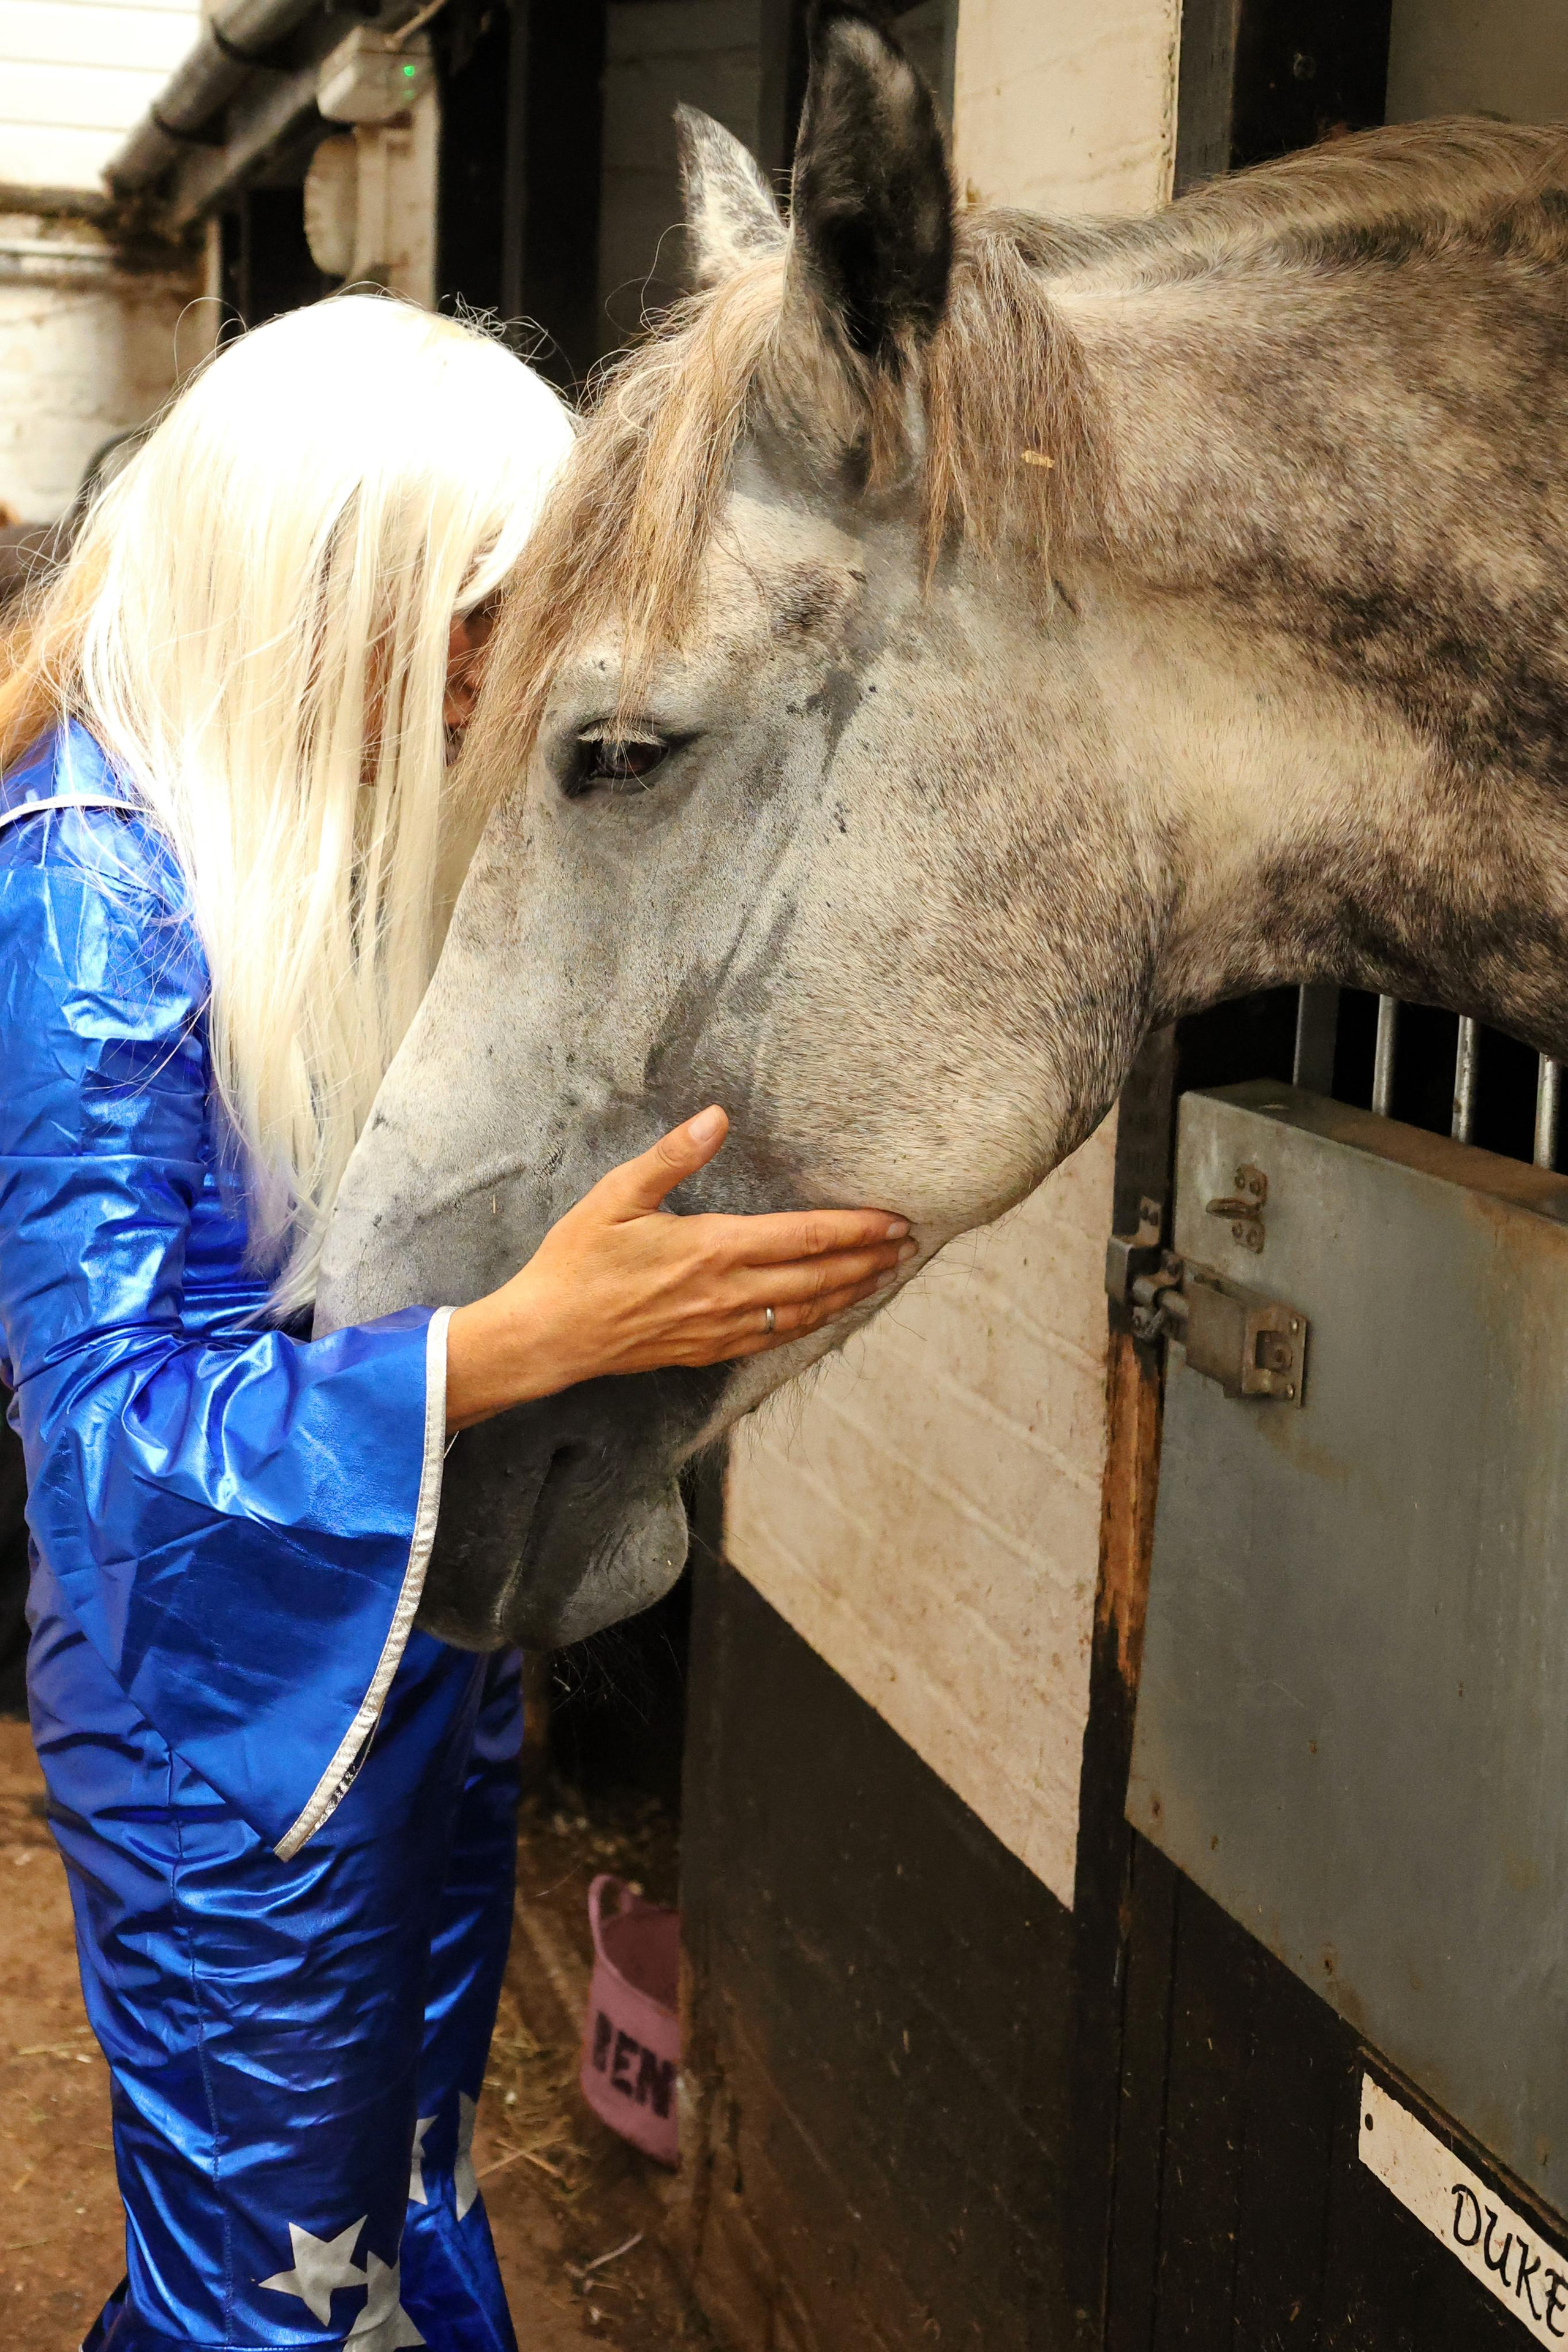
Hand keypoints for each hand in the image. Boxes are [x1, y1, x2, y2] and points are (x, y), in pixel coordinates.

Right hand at [444, 1106, 914, 1429]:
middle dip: (869, 1261)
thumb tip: (717, 1116)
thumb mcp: (616, 1194)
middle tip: (909, 1246)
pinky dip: (813, 1324)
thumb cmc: (577, 1259)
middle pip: (819, 1279)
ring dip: (851, 1294)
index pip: (804, 1238)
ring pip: (805, 1313)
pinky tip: (830, 1313)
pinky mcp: (708, 1351)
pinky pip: (776, 1339)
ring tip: (885, 1276)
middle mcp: (727, 1294)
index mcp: (712, 1249)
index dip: (856, 1230)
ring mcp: (721, 1329)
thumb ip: (672, 1156)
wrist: (549, 1335)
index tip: (895, 1221)